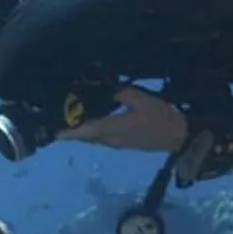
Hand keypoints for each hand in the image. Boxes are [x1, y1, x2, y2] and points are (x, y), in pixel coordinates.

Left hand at [57, 86, 188, 152]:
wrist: (177, 136)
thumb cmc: (161, 117)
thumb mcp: (142, 100)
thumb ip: (121, 94)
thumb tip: (105, 90)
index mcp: (115, 129)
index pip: (87, 131)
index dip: (70, 131)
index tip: (55, 132)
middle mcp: (112, 140)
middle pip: (86, 137)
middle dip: (71, 130)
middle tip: (57, 118)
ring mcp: (117, 143)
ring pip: (92, 138)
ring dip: (80, 131)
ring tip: (69, 117)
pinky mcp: (122, 143)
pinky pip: (100, 137)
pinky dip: (91, 130)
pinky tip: (90, 119)